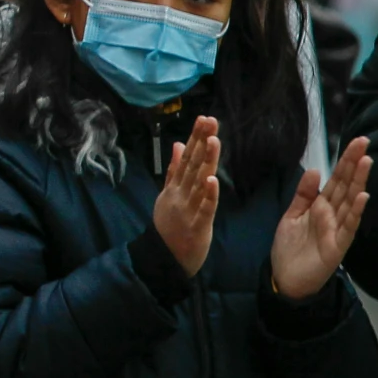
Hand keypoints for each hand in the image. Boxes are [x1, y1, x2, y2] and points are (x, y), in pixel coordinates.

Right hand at [153, 115, 221, 276]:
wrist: (164, 257)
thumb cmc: (170, 225)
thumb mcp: (167, 194)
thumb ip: (174, 170)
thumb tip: (179, 144)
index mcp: (175, 186)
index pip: (187, 158)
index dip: (196, 138)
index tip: (204, 120)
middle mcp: (180, 194)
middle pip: (193, 164)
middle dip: (201, 142)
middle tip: (209, 121)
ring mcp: (187, 209)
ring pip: (199, 182)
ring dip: (206, 161)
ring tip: (213, 141)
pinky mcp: (197, 226)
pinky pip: (204, 209)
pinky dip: (208, 195)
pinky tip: (213, 180)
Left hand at [271, 135, 372, 299]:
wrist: (286, 278)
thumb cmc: (291, 247)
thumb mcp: (292, 215)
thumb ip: (304, 194)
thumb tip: (315, 169)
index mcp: (321, 206)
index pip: (336, 179)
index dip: (344, 160)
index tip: (355, 141)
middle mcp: (333, 215)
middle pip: (346, 185)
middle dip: (354, 164)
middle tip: (365, 141)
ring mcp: (337, 229)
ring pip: (350, 201)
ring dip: (359, 182)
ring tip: (366, 161)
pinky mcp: (337, 245)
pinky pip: (348, 226)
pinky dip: (356, 212)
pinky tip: (363, 197)